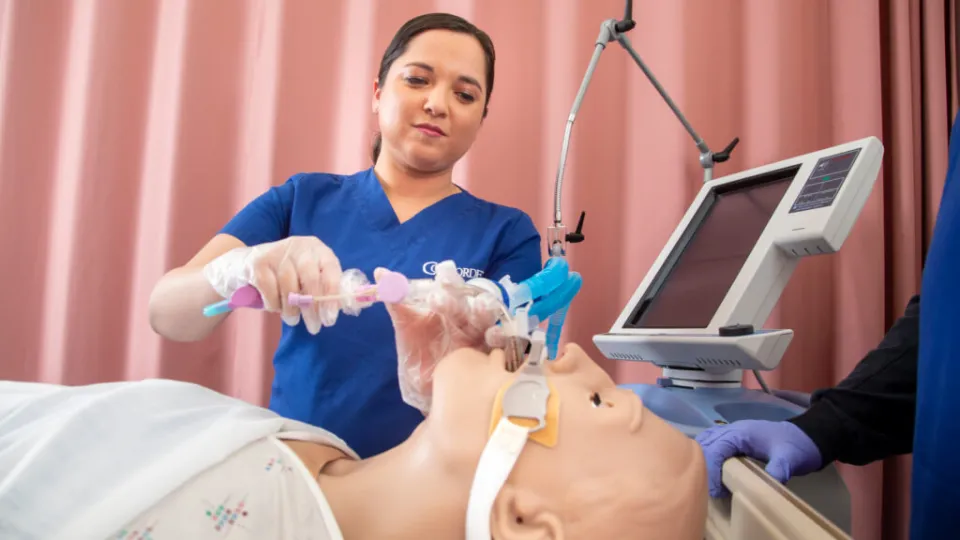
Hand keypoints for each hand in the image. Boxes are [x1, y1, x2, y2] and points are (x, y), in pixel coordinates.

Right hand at [203, 236, 342, 333]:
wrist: (243, 264)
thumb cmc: (284, 275)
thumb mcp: (305, 277)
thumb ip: (322, 289)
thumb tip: (336, 310)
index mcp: (317, 248)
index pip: (331, 269)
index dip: (332, 295)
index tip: (330, 319)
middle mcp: (299, 246)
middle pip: (311, 278)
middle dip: (313, 306)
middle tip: (314, 327)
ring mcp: (278, 252)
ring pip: (290, 285)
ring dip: (292, 308)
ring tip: (293, 320)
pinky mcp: (258, 261)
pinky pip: (270, 288)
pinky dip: (274, 303)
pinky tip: (276, 309)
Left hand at [377, 262, 502, 413]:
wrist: (426, 393)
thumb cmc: (418, 355)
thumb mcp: (405, 329)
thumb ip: (397, 302)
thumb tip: (381, 272)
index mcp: (449, 309)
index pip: (452, 289)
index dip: (449, 281)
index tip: (442, 275)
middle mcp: (467, 320)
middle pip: (470, 303)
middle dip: (464, 300)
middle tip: (450, 295)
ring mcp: (480, 339)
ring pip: (488, 321)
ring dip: (485, 313)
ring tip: (480, 307)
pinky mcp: (491, 359)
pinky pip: (502, 347)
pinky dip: (501, 340)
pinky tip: (493, 336)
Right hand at [695, 420, 822, 497]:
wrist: (806, 437)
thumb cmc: (796, 446)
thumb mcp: (790, 459)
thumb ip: (778, 469)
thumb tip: (767, 488)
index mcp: (741, 433)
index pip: (716, 449)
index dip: (711, 469)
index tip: (716, 491)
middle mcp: (731, 430)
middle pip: (706, 445)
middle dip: (704, 468)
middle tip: (710, 491)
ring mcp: (731, 433)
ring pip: (705, 443)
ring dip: (703, 461)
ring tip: (707, 482)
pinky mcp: (732, 439)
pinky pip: (711, 444)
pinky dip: (706, 457)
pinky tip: (709, 472)